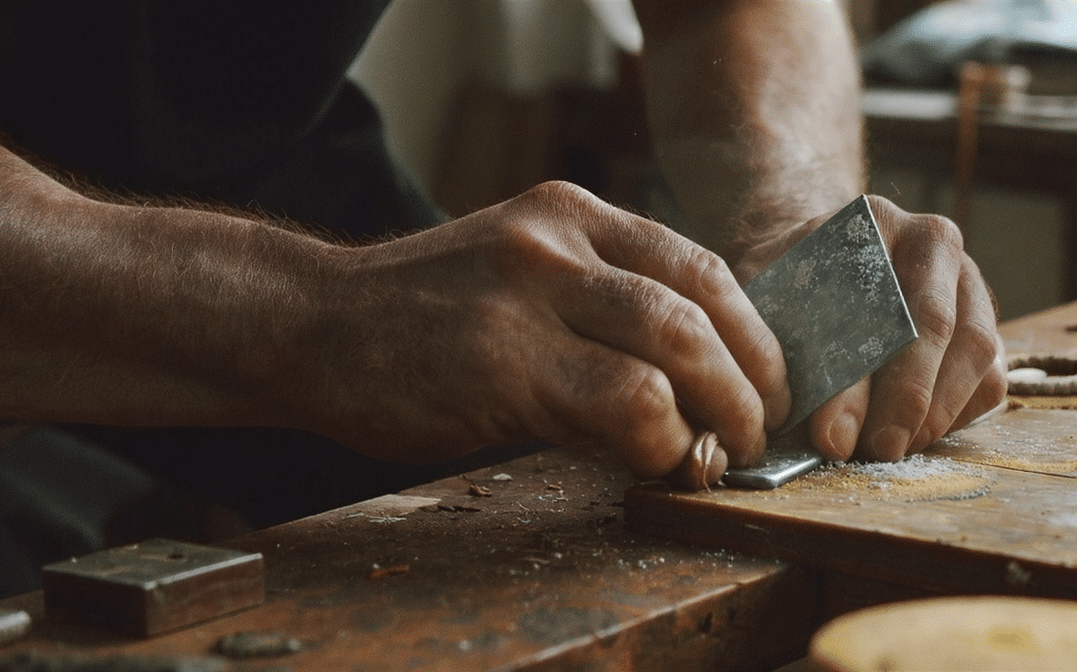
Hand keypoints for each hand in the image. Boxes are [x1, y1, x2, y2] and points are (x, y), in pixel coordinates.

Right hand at [276, 182, 788, 479]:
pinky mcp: (501, 363)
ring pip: (674, 350)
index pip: (703, 267)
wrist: (308, 324)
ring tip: (714, 454)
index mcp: (571, 215)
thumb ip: (600, 305)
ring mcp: (528, 297)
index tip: (767, 384)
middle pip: (703, 308)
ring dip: (717, 415)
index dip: (755, 335)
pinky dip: (659, 442)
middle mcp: (557, 242)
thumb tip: (697, 379)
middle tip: (758, 430)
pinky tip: (651, 462)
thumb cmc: (421, 317)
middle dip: (752, 381)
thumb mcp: (519, 274)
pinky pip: (621, 404)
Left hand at [735, 196, 1006, 461]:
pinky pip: (991, 376)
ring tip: (895, 450)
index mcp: (878, 222)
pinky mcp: (986, 322)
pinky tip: (918, 437)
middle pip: (938, 325)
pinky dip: (959, 414)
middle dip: (906, 400)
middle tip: (875, 450)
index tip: (830, 435)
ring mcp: (968, 282)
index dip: (856, 379)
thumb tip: (799, 419)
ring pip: (976, 352)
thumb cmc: (788, 287)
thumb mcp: (765, 295)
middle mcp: (935, 243)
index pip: (876, 300)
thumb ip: (773, 338)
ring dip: (937, 412)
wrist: (819, 268)